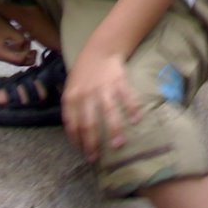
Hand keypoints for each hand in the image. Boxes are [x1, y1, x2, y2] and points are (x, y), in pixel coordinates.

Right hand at [0, 0, 35, 65]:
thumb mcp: (11, 31)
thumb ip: (21, 40)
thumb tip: (27, 45)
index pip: (18, 60)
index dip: (27, 54)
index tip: (31, 44)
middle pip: (16, 62)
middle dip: (27, 57)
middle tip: (35, 51)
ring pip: (14, 57)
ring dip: (23, 51)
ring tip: (28, 41)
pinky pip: (11, 52)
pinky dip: (18, 48)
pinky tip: (23, 40)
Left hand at [61, 48, 141, 162]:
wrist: (99, 50)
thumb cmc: (84, 73)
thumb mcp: (71, 87)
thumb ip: (72, 107)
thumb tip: (74, 132)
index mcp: (72, 97)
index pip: (71, 123)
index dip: (76, 140)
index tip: (82, 151)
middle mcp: (86, 94)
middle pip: (88, 124)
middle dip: (92, 144)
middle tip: (96, 157)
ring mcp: (103, 89)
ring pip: (108, 113)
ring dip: (114, 131)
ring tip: (118, 145)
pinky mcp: (118, 82)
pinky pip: (127, 98)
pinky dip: (132, 109)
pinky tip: (137, 120)